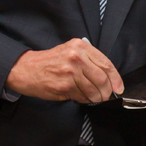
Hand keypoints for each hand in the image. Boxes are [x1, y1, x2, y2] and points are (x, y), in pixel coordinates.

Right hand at [5, 38, 122, 103]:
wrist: (27, 69)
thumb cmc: (50, 62)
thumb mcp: (70, 51)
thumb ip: (89, 60)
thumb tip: (108, 77)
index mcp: (80, 46)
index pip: (106, 63)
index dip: (115, 78)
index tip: (119, 87)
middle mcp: (76, 57)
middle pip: (102, 78)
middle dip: (107, 91)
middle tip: (106, 96)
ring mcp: (70, 72)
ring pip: (93, 90)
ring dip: (96, 98)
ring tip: (94, 98)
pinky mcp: (64, 86)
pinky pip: (82, 96)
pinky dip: (85, 100)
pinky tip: (82, 97)